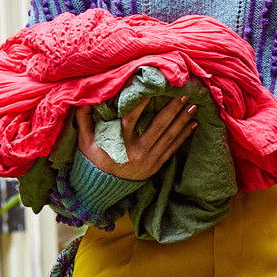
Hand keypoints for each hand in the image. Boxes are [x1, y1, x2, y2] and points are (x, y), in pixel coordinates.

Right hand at [74, 99, 197, 181]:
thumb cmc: (94, 159)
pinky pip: (173, 148)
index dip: (142, 103)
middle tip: (185, 95)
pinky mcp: (156, 165)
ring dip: (183, 120)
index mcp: (120, 143)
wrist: (103, 187)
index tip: (152, 89)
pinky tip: (193, 125)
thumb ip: (84, 120)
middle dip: (173, 110)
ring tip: (194, 107)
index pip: (132, 119)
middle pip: (158, 126)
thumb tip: (82, 101)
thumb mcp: (85, 141)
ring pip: (169, 136)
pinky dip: (184, 136)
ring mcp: (149, 159)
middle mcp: (137, 151)